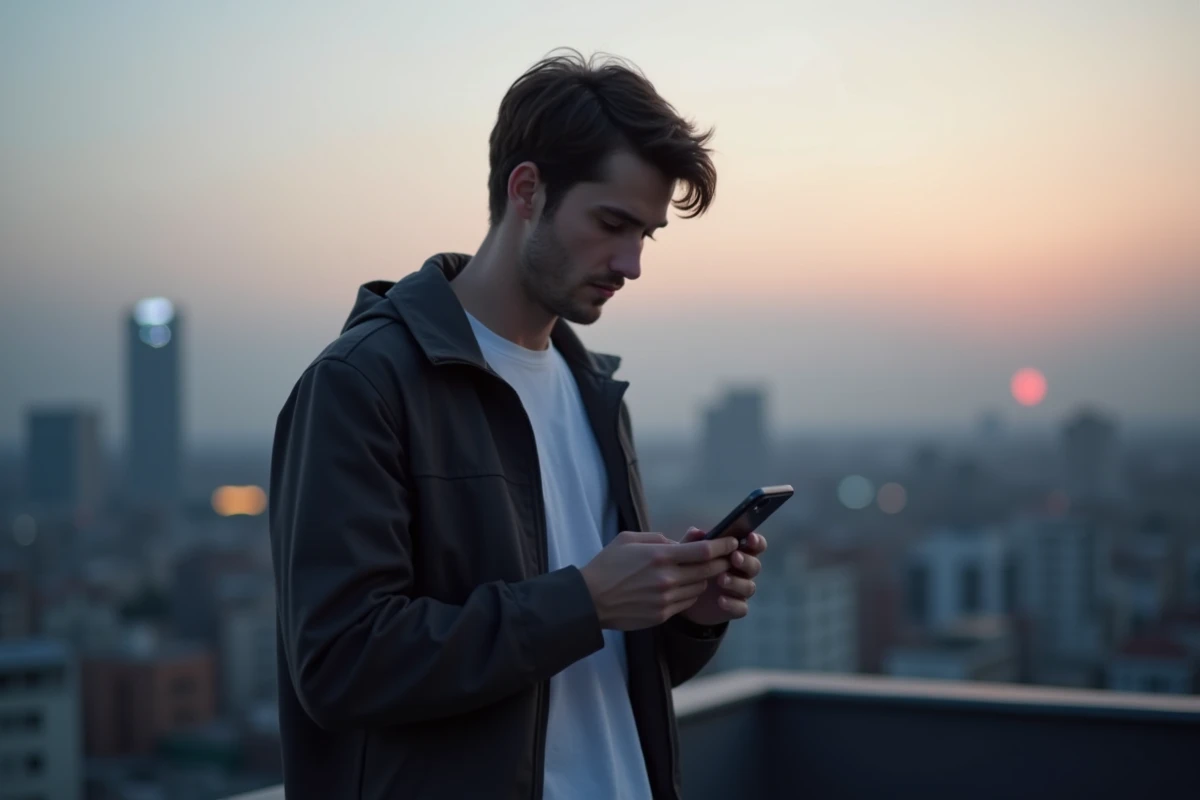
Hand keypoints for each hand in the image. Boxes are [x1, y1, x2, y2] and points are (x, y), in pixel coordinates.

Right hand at [580, 531, 738, 630]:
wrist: (590, 600)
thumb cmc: (607, 565)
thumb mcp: (629, 540)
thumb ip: (659, 538)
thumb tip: (681, 542)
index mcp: (660, 556)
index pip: (704, 551)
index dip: (723, 545)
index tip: (733, 541)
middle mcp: (667, 579)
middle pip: (709, 570)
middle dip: (721, 562)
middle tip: (726, 556)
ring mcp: (666, 599)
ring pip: (700, 587)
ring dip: (703, 578)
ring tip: (697, 571)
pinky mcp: (662, 615)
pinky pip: (687, 602)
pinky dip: (689, 592)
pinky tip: (681, 585)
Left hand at [677, 528, 766, 625]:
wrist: (683, 597)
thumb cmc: (693, 568)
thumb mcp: (689, 554)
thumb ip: (692, 542)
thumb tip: (696, 531)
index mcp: (737, 553)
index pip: (754, 545)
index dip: (756, 541)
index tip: (750, 537)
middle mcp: (742, 571)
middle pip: (755, 565)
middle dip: (746, 561)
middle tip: (734, 557)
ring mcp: (740, 591)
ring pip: (749, 587)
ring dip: (737, 582)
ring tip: (721, 579)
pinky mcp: (735, 608)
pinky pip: (741, 608)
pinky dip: (733, 604)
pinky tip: (721, 601)